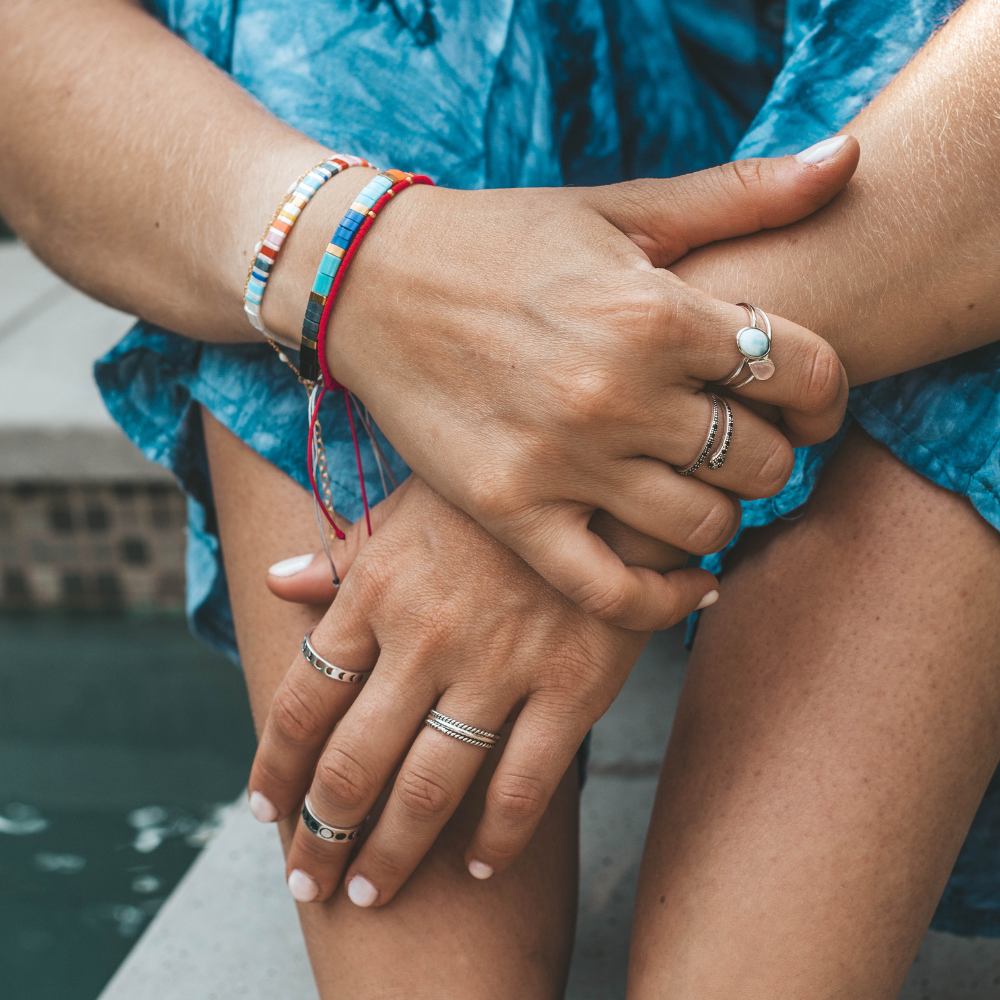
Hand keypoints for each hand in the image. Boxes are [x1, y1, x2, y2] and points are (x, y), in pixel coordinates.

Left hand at [249, 477, 698, 905]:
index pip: (303, 700)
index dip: (276, 768)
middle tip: (309, 883)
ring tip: (369, 894)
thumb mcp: (409, 506)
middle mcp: (427, 637)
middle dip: (321, 836)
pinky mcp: (572, 686)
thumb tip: (277, 583)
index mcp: (378, 591)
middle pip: (354, 762)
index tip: (266, 812)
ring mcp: (501, 666)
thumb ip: (344, 557)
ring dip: (391, 854)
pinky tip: (479, 866)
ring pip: (429, 787)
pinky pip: (525, 784)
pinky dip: (499, 838)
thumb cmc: (495, 495)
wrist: (603, 477)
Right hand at [325, 143, 858, 628]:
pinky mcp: (511, 510)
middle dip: (771, 453)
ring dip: (723, 517)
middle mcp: (615, 391)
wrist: (370, 284)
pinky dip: (665, 602)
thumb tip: (847, 157)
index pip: (802, 372)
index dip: (825, 394)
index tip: (804, 401)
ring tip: (700, 490)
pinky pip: (613, 591)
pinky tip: (686, 584)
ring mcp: (561, 460)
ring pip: (703, 528)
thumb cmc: (501, 241)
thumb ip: (737, 194)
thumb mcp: (617, 207)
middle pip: (761, 460)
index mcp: (654, 310)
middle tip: (742, 441)